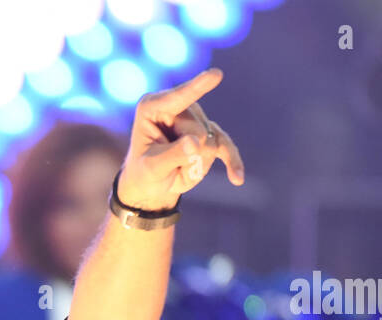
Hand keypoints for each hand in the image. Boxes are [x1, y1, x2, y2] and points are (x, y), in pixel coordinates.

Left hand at [116, 67, 244, 212]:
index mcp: (152, 107)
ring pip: (212, 141)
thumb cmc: (144, 172)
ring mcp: (194, 117)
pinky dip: (232, 162)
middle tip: (169, 167)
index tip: (217, 74)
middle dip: (188, 155)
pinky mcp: (209, 131)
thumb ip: (171, 155)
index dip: (197, 88)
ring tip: (178, 168)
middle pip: (198, 130)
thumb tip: (195, 142)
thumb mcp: (151, 168)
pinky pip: (226, 146)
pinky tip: (237, 178)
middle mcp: (176, 106)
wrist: (151, 183)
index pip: (178, 98)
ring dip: (198, 163)